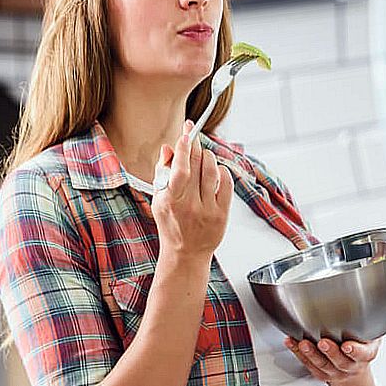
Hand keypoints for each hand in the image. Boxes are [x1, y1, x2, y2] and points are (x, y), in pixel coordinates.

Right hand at [152, 121, 233, 260]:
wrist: (186, 253)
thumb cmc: (171, 223)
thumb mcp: (158, 199)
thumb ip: (162, 172)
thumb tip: (169, 147)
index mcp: (170, 201)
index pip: (180, 169)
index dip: (183, 148)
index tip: (186, 133)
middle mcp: (190, 205)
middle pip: (197, 165)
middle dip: (195, 144)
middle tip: (192, 133)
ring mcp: (208, 210)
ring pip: (212, 171)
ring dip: (208, 156)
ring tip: (202, 154)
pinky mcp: (222, 214)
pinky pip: (226, 184)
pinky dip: (222, 171)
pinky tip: (216, 170)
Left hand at [283, 303, 385, 385]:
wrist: (355, 375)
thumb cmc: (367, 345)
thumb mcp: (383, 331)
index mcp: (367, 355)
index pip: (364, 356)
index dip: (356, 352)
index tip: (348, 346)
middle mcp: (350, 365)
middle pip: (340, 362)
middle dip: (331, 353)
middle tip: (323, 342)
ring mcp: (333, 370)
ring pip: (322, 365)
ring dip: (311, 354)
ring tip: (303, 342)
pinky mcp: (319, 370)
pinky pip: (307, 364)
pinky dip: (298, 354)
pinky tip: (290, 341)